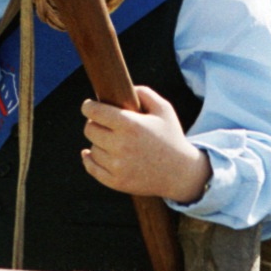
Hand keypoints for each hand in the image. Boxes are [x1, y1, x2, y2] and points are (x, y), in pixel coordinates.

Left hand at [80, 86, 210, 202]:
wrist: (181, 173)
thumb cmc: (171, 136)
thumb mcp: (164, 109)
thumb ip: (144, 93)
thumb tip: (122, 88)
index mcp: (130, 125)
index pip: (95, 112)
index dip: (89, 106)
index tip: (89, 106)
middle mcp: (121, 145)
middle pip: (90, 129)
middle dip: (93, 123)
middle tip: (101, 122)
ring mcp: (118, 166)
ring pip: (92, 148)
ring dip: (97, 142)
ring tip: (110, 140)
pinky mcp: (116, 182)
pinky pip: (92, 168)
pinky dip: (88, 159)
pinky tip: (89, 153)